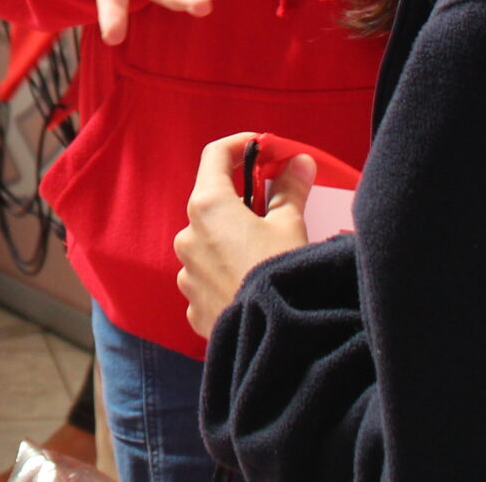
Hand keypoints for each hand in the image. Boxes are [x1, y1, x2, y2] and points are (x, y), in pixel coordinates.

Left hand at [175, 133, 311, 337]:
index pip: (214, 157)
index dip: (240, 146)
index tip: (262, 148)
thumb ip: (289, 189)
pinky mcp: (193, 306)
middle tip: (275, 209)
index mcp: (207, 207)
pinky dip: (228, 277)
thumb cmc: (281, 273)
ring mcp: (187, 273)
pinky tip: (253, 288)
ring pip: (209, 246)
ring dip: (233, 244)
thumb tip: (298, 163)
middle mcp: (187, 236)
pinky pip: (209, 281)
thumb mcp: (290, 226)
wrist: (274, 340)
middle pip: (213, 205)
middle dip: (242, 203)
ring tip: (267, 258)